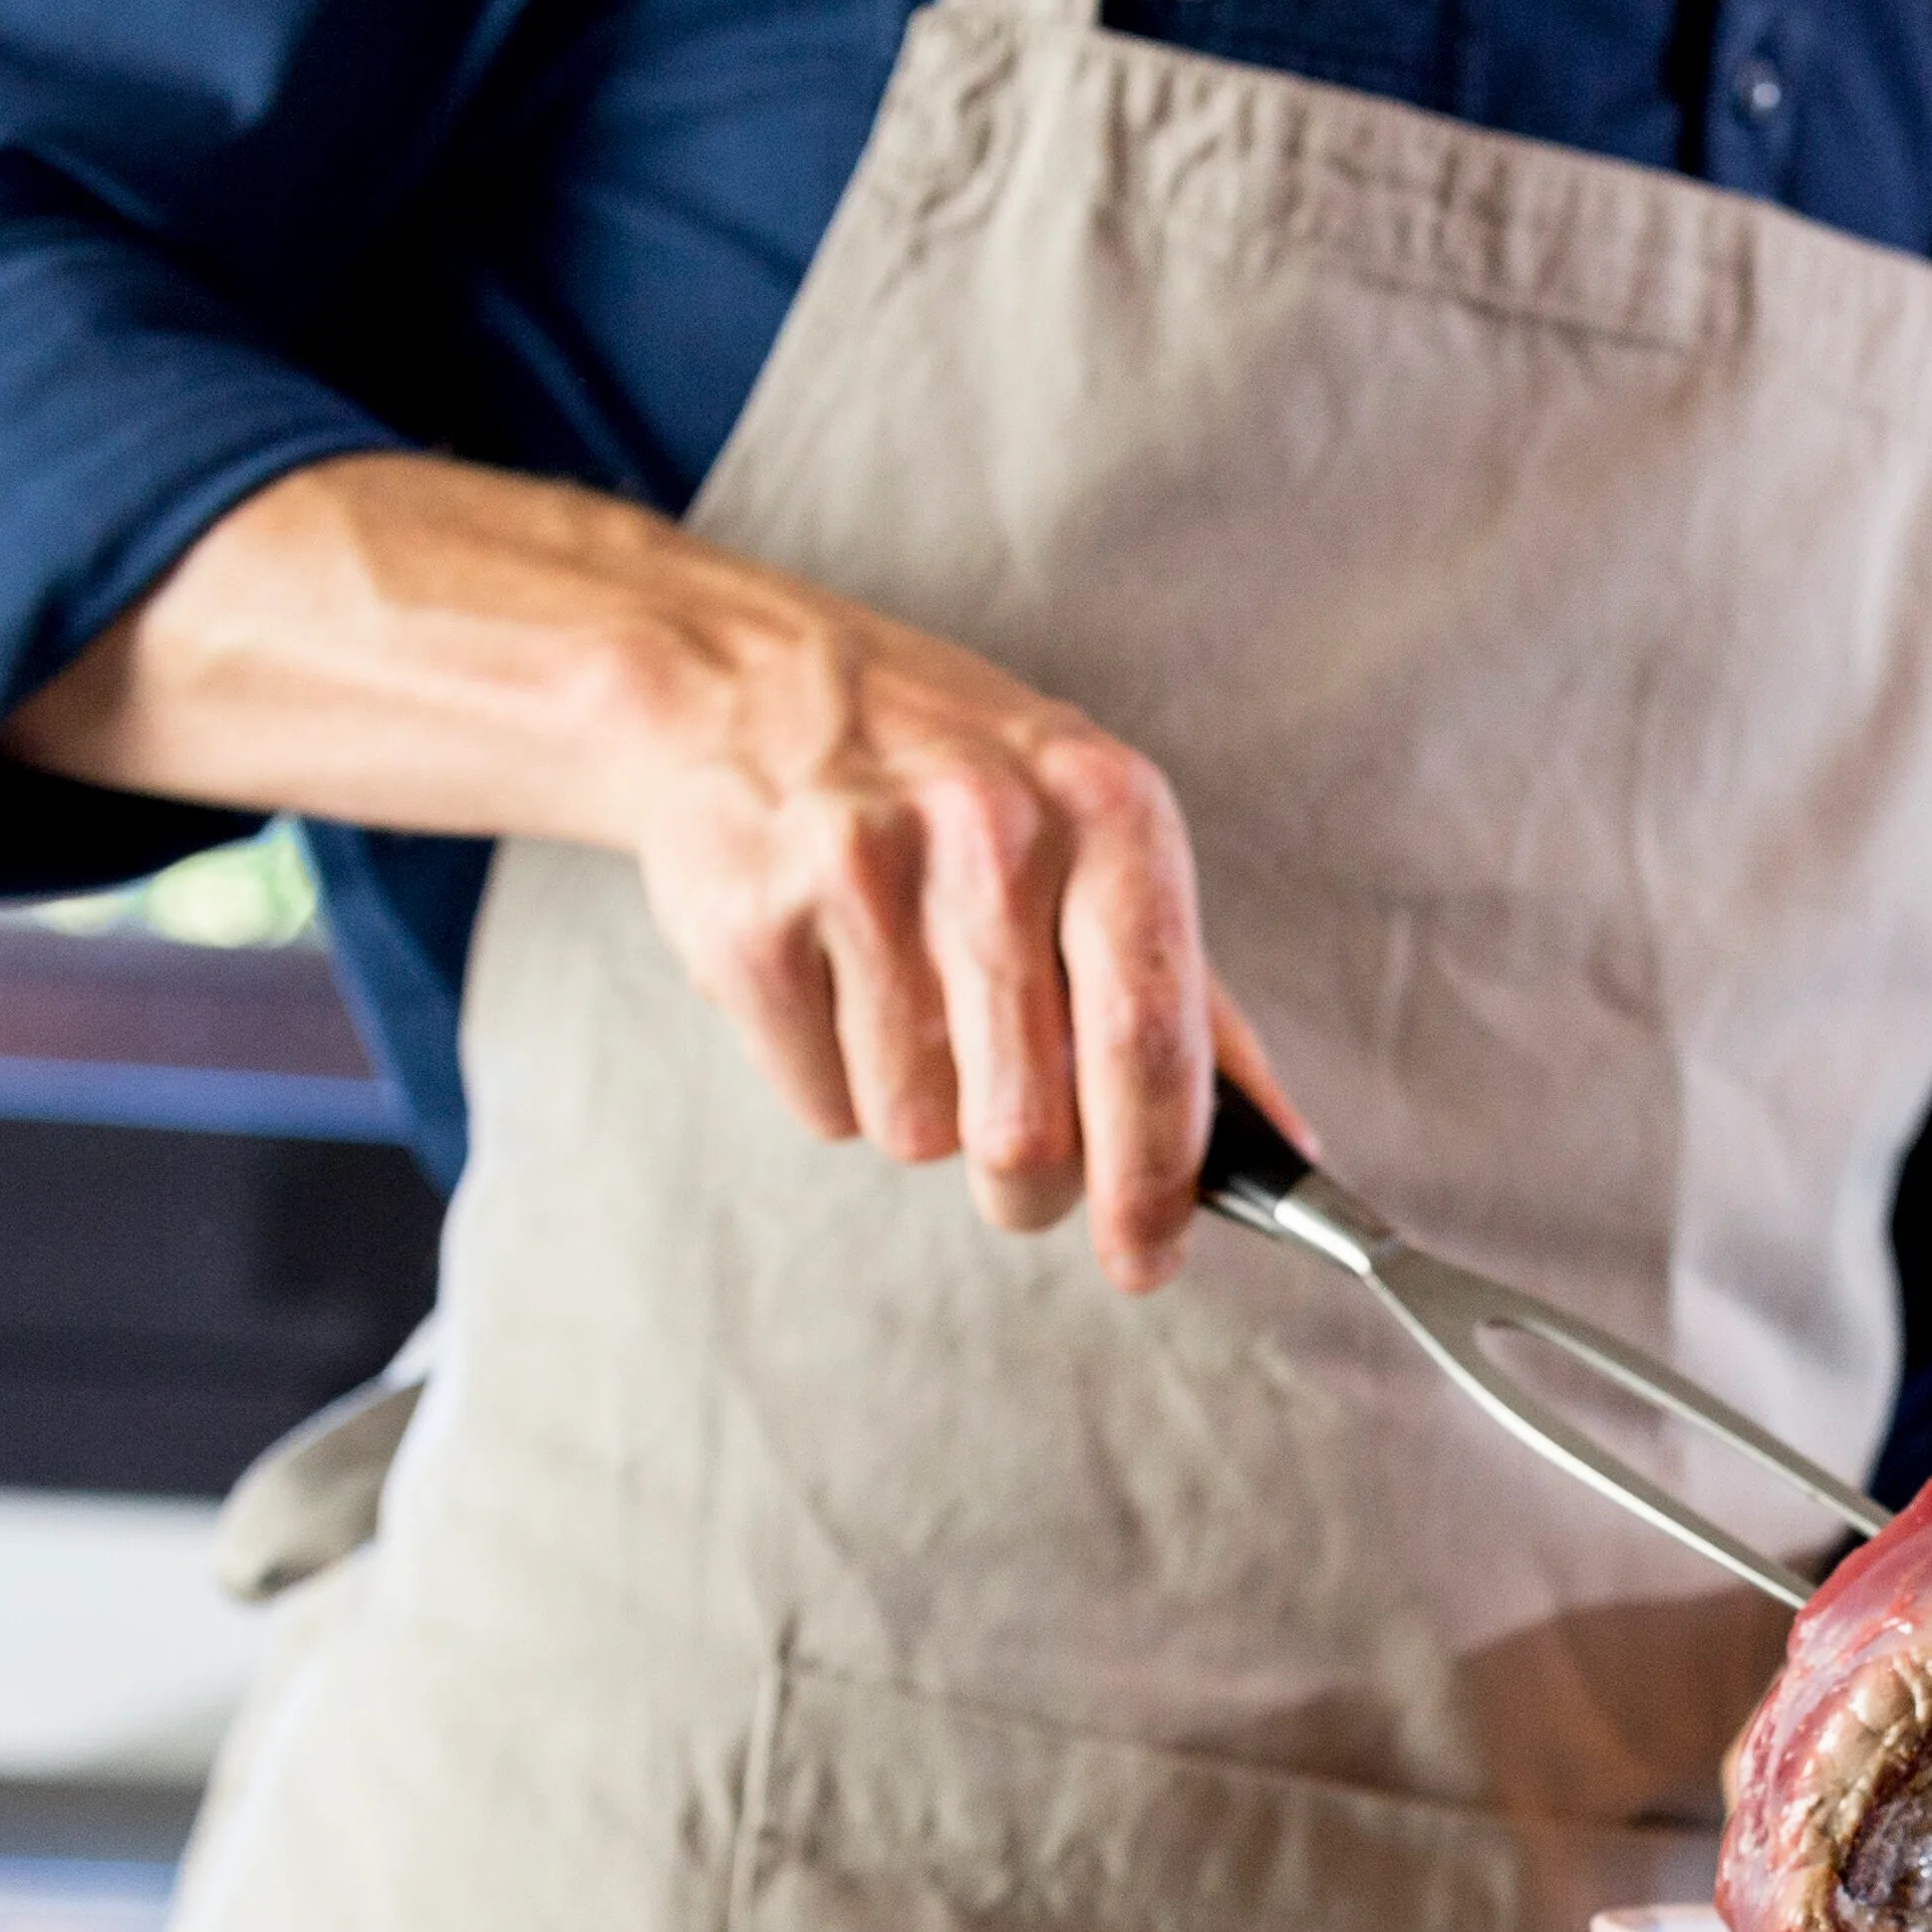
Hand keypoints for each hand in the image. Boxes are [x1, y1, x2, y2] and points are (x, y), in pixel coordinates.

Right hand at [1, 452, 1316, 1293]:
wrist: (653, 660)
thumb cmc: (883, 781)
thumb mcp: (1056, 851)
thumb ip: (1158, 999)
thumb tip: (1278, 1167)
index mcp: (1104, 807)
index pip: (1173, 1023)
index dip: (1176, 1171)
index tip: (1161, 1271)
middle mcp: (1000, 813)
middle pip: (1039, 1108)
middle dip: (1017, 1173)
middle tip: (993, 1171)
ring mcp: (866, 846)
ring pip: (917, 1116)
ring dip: (894, 1111)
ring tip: (860, 1012)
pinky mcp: (739, 888)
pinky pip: (805, 1082)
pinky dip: (793, 1064)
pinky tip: (769, 966)